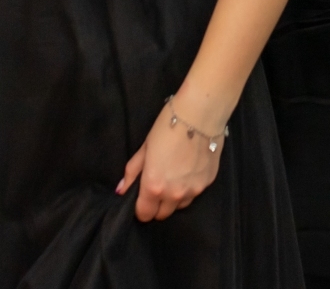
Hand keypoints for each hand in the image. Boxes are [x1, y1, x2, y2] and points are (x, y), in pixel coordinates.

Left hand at [116, 98, 222, 222]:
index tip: (141, 198)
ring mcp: (194, 190)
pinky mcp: (208, 182)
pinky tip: (189, 168)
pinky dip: (189, 187)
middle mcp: (175, 194)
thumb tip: (121, 189)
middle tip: (157, 185)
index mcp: (154, 187)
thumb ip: (133, 172)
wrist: (200, 114)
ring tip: (174, 176)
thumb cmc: (168, 127)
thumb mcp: (145, 148)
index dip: (140, 208)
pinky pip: (195, 193)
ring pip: (180, 206)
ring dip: (174, 198)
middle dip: (157, 205)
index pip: (144, 214)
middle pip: (162, 214)